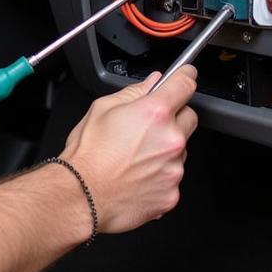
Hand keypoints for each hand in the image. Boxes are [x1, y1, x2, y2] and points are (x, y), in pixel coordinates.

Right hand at [60, 67, 197, 233]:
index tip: (187, 76)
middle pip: (189, 117)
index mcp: (155, 113)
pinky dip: (160, 175)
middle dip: (174, 117)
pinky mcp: (172, 193)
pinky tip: (137, 175)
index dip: (186, 76)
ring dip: (165, 148)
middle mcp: (171, 140)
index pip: (185, 84)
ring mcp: (174, 169)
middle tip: (148, 126)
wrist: (82, 195)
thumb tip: (152, 84)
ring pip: (180, 150)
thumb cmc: (88, 155)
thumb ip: (133, 92)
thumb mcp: (102, 108)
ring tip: (135, 156)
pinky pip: (172, 177)